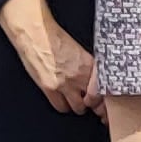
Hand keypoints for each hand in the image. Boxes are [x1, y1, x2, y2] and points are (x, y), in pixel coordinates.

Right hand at [2, 0, 95, 114]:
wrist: (35, 33)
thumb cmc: (54, 38)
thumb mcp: (79, 51)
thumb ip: (87, 66)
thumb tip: (93, 79)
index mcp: (89, 64)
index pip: (104, 89)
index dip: (104, 97)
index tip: (102, 100)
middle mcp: (79, 75)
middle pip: (94, 101)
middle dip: (91, 103)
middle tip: (88, 100)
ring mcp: (65, 84)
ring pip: (79, 108)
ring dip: (77, 106)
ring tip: (75, 100)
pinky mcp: (50, 88)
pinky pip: (61, 107)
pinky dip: (63, 106)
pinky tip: (62, 100)